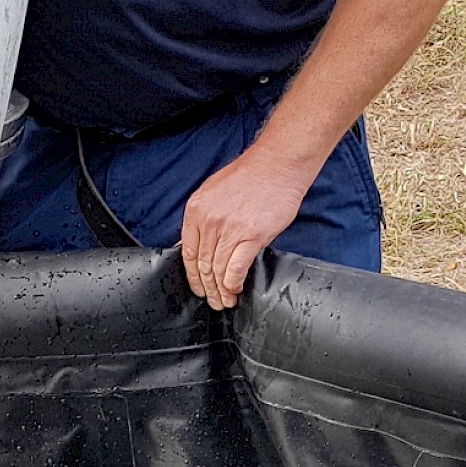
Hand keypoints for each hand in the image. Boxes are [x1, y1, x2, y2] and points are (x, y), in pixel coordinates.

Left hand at [180, 147, 312, 310]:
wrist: (277, 165)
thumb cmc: (251, 175)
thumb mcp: (214, 191)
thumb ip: (204, 216)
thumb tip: (200, 241)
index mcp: (196, 209)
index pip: (187, 252)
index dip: (192, 275)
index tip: (198, 287)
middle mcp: (209, 221)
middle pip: (202, 264)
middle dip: (207, 288)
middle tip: (213, 301)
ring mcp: (229, 229)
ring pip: (217, 270)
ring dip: (221, 291)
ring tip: (226, 301)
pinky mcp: (251, 236)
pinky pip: (236, 269)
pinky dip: (234, 284)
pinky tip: (236, 290)